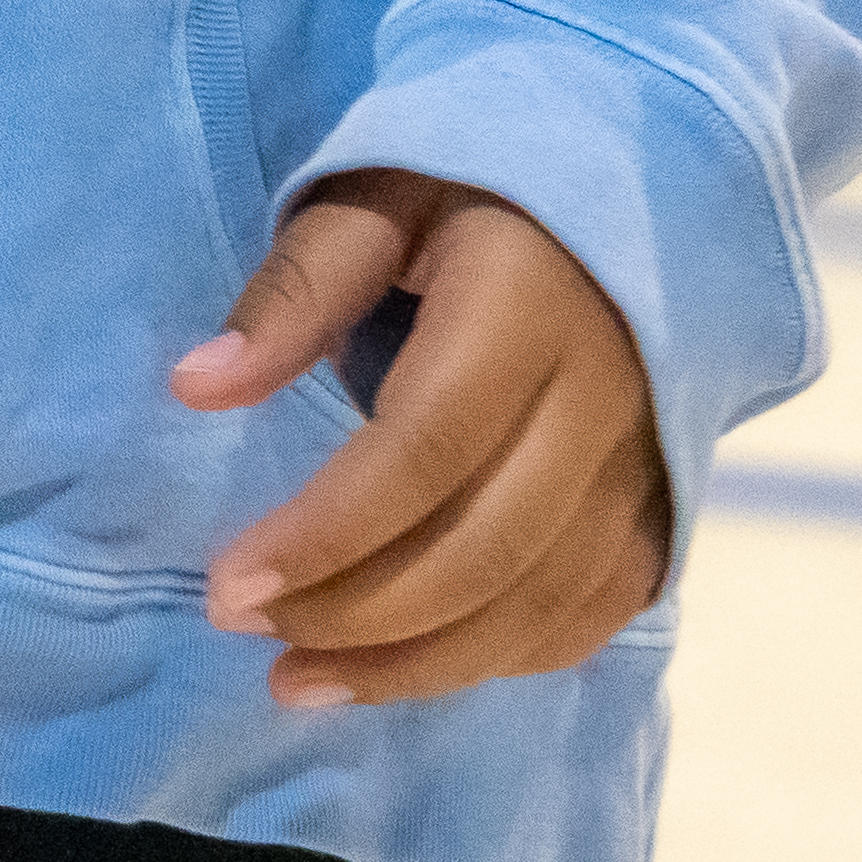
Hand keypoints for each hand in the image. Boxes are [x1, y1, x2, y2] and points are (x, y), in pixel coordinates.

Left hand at [182, 178, 670, 709]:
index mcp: (529, 304)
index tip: (229, 588)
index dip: (325, 533)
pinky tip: (407, 669)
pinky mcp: (665, 505)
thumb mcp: (376, 193)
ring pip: (540, 600)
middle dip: (358, 614)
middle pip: (486, 546)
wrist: (638, 179)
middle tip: (247, 632)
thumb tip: (196, 385)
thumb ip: (297, 288)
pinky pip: (590, 612)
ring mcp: (649, 462)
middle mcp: (607, 397)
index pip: (425, 449)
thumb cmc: (476, 183)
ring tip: (298, 682)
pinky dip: (501, 658)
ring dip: (418, 664)